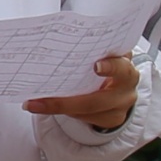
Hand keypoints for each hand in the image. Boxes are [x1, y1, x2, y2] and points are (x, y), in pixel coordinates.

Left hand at [24, 50, 138, 132]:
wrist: (123, 86)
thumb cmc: (111, 64)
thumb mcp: (110, 55)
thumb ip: (98, 49)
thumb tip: (66, 39)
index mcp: (126, 71)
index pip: (122, 69)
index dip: (111, 68)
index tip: (96, 66)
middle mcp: (125, 93)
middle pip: (96, 101)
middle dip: (66, 103)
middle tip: (38, 101)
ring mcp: (118, 110)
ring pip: (86, 113)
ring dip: (58, 108)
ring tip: (34, 104)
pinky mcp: (109, 121)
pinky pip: (83, 118)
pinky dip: (64, 112)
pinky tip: (44, 106)